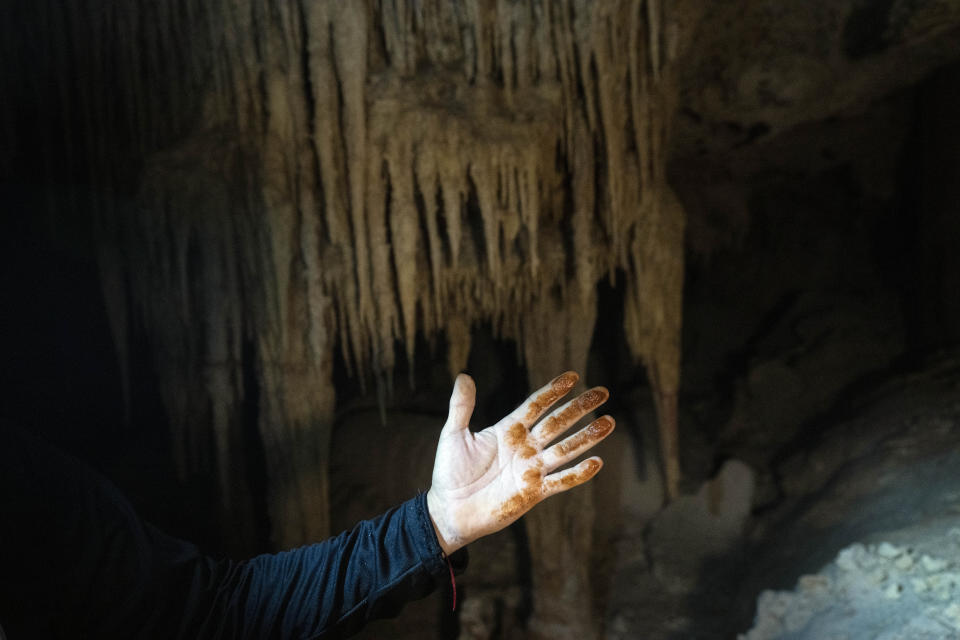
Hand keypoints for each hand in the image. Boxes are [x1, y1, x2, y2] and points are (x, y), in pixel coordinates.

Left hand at [426, 371, 613, 554]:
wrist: (449, 510)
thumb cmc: (450, 473)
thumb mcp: (454, 434)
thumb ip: (462, 406)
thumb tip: (464, 376)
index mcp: (508, 430)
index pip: (536, 405)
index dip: (554, 391)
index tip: (572, 377)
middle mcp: (525, 447)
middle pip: (558, 423)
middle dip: (580, 408)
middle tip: (602, 392)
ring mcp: (531, 469)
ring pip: (566, 449)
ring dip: (587, 437)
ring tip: (609, 422)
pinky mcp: (533, 492)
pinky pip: (561, 481)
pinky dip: (579, 473)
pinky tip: (597, 462)